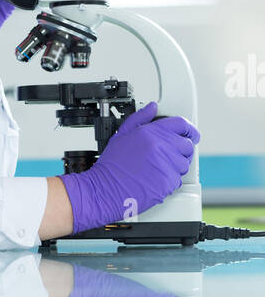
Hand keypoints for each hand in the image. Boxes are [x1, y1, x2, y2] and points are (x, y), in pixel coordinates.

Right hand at [60, 101, 199, 231]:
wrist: (105, 189)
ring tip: (157, 170)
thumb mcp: (121, 135)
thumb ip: (140, 118)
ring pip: (184, 164)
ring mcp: (165, 165)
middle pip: (187, 145)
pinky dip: (169, 181)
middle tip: (169, 156)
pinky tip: (154, 180)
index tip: (192, 134)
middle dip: (181, 151)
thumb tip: (152, 107)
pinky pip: (178, 180)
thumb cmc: (112, 165)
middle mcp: (161, 146)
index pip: (182, 124)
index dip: (190, 129)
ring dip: (175, 167)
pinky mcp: (167, 182)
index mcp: (151, 132)